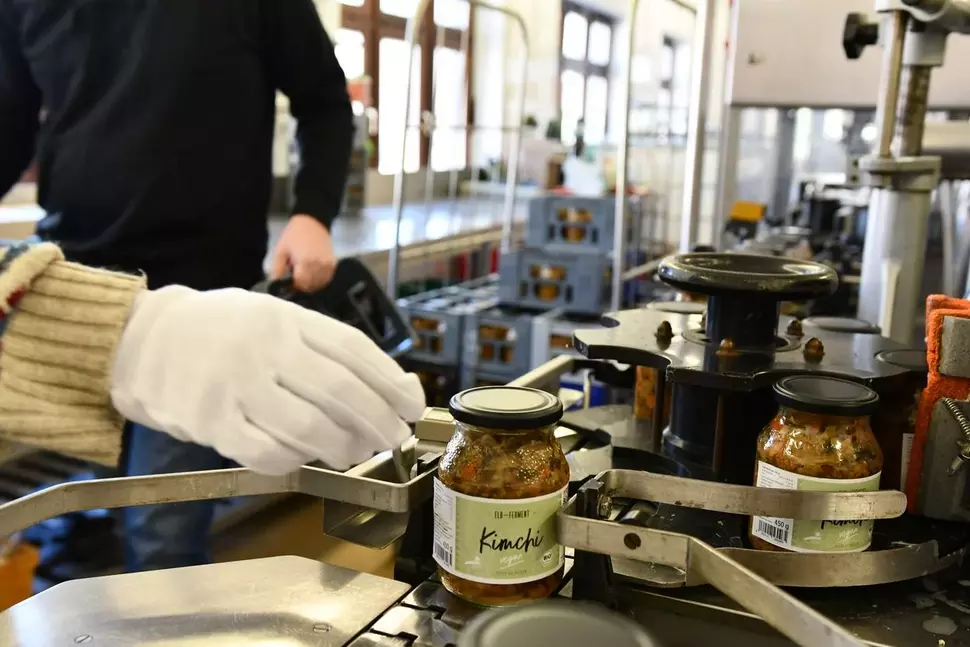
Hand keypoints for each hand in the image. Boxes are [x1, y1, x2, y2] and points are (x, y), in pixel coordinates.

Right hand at [109, 286, 426, 474]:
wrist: (139, 340)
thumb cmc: (218, 330)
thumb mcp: (272, 316)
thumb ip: (321, 346)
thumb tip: (386, 384)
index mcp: (285, 318)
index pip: (353, 350)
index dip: (391, 382)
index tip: (412, 405)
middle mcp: (264, 348)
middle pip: (340, 391)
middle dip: (379, 420)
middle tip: (396, 438)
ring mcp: (236, 386)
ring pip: (310, 427)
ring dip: (344, 446)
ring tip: (356, 451)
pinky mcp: (210, 423)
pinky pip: (269, 453)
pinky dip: (298, 461)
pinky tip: (308, 458)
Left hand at [271, 214, 336, 291]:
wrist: (312, 222)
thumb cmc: (294, 234)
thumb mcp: (281, 251)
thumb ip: (277, 269)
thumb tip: (275, 284)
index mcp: (305, 261)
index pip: (300, 284)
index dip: (292, 286)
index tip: (288, 282)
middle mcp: (319, 265)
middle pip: (310, 286)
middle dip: (301, 285)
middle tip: (295, 277)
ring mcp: (327, 265)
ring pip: (319, 284)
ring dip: (310, 284)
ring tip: (303, 274)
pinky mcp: (333, 264)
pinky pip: (326, 279)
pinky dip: (319, 280)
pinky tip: (312, 273)